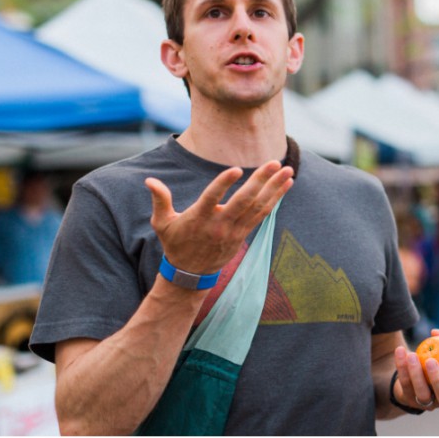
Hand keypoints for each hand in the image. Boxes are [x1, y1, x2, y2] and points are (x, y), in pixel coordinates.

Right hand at [146, 161, 293, 275]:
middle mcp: (219, 224)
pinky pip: (262, 214)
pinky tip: (286, 185)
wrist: (190, 274)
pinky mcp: (243, 234)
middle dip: (260, 181)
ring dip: (274, 188)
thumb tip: (149, 180)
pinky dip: (275, 199)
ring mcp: (234, 230)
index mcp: (198, 219)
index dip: (223, 184)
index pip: (212, 199)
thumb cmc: (175, 244)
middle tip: (274, 163)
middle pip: (243, 201)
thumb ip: (160, 201)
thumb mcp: (162, 224)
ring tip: (288, 170)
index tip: (235, 169)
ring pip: (257, 207)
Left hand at [393, 329, 438, 411]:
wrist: (414, 374)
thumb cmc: (437, 359)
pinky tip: (401, 352)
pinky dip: (402, 367)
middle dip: (438, 380)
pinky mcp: (409, 400)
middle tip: (430, 361)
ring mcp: (426, 404)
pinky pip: (405, 384)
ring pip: (422, 394)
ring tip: (412, 355)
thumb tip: (435, 332)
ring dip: (416, 374)